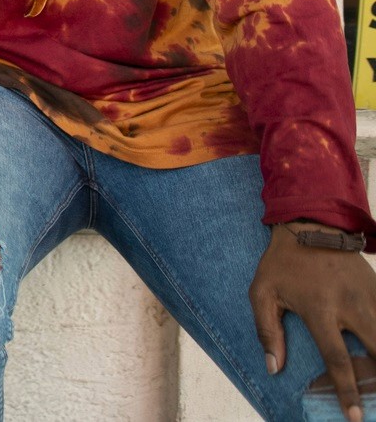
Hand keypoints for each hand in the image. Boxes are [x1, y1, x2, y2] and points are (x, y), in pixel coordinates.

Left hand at [253, 224, 375, 420]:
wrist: (311, 224)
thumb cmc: (282, 262)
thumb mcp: (262, 291)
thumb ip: (266, 330)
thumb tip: (273, 368)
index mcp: (320, 309)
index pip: (337, 359)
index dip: (347, 391)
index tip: (354, 416)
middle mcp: (351, 306)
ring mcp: (370, 297)